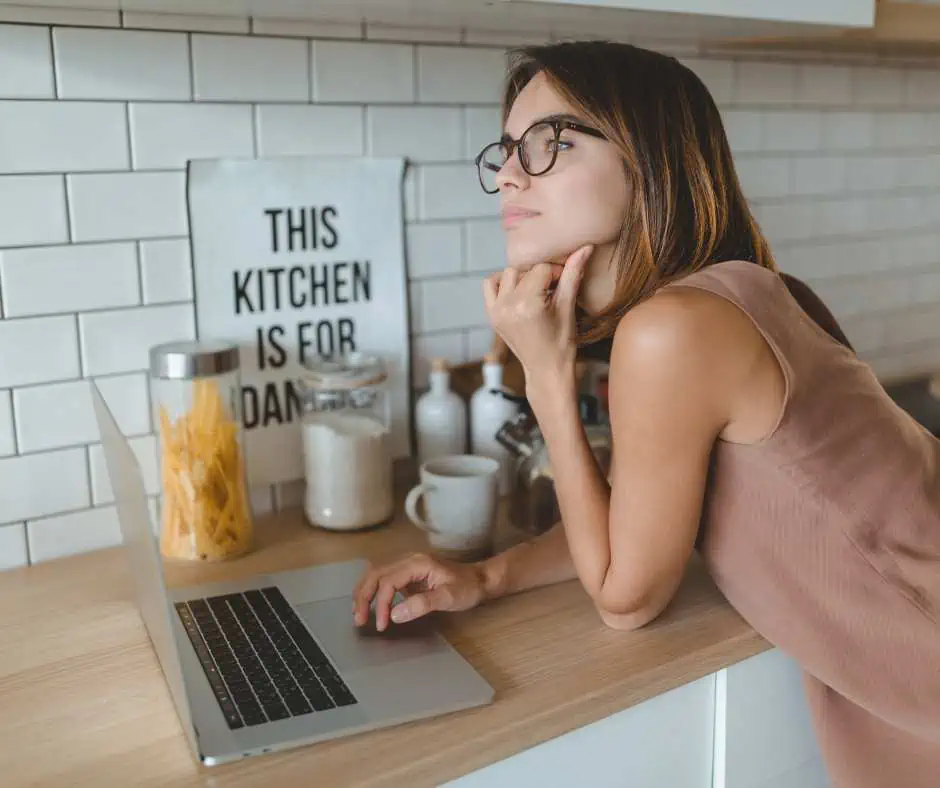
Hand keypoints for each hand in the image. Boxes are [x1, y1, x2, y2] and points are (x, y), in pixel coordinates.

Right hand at [352, 553, 488, 630]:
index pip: (388, 581)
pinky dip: (372, 589)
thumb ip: (421, 605)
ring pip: (375, 573)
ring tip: (358, 613)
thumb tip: (394, 614)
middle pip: (375, 573)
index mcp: (417, 563)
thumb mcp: (448, 597)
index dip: (380, 603)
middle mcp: (408, 559)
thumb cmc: (467, 588)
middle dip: (363, 596)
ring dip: (364, 591)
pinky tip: (369, 603)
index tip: (382, 624)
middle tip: (359, 620)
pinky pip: (383, 577)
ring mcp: (406, 564)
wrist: (479, 579)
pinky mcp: (407, 572)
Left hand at [483, 245, 591, 395]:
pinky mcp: (491, 315)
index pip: (542, 269)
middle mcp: (508, 306)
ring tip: (536, 292)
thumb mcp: (568, 308)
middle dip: (541, 275)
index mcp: (527, 304)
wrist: (546, 370)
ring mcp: (496, 311)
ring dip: (522, 278)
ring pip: (507, 274)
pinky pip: (490, 285)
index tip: (565, 284)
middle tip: (553, 290)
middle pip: (525, 270)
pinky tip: (518, 293)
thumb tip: (585, 247)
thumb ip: (573, 275)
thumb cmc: (562, 343)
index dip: (557, 273)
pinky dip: (502, 283)